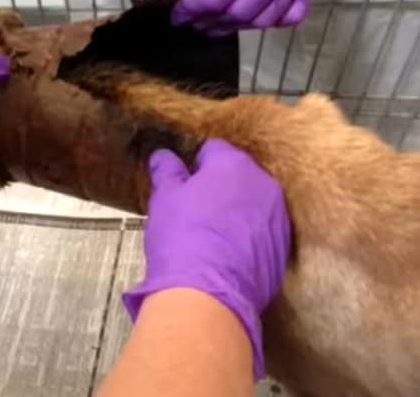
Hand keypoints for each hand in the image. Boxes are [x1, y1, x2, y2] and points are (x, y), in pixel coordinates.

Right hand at [123, 139, 290, 378]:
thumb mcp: (165, 197)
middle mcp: (264, 186)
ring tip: (208, 235)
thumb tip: (163, 156)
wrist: (207, 294)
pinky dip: (245, 239)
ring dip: (234, 213)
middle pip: (238, 176)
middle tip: (193, 208)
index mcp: (234, 165)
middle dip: (218, 187)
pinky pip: (261, 234)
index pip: (214, 149)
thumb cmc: (182, 236)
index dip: (194, 164)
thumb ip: (166, 171)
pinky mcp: (282, 250)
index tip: (181, 181)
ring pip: (252, 206)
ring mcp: (277, 219)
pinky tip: (223, 255)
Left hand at [174, 0, 343, 33]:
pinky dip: (273, 21)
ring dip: (237, 26)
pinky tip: (254, 16)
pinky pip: (294, 13)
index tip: (176, 17)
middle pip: (238, 14)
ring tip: (217, 23)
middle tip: (193, 23)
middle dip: (210, 22)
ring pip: (264, 20)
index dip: (190, 12)